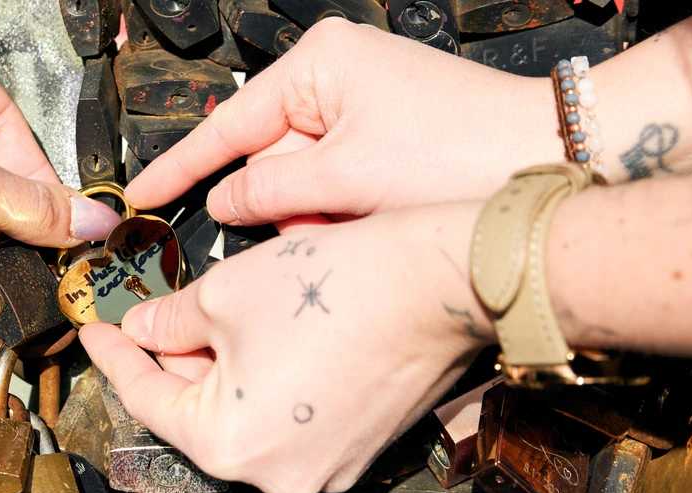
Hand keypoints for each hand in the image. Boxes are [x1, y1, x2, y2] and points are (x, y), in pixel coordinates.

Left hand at [80, 200, 493, 492]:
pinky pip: (289, 418)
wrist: (441, 282)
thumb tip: (145, 326)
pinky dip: (268, 380)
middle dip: (175, 359)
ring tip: (220, 312)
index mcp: (230, 445)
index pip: (148, 399)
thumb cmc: (341, 288)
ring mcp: (322, 469)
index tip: (98, 332)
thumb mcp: (225, 292)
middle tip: (157, 311)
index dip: (116, 355)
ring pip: (245, 415)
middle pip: (199, 413)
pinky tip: (269, 334)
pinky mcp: (354, 449)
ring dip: (225, 367)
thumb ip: (169, 319)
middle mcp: (276, 476)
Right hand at [124, 17, 564, 225]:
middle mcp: (337, 80)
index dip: (181, 167)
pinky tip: (377, 224)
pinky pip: (339, 188)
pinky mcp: (386, 141)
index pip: (228, 125)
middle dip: (288, 207)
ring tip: (363, 225)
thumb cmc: (458, 151)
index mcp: (319, 67)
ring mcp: (363, 110)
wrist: (549, 158)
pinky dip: (347, 216)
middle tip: (318, 227)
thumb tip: (223, 205)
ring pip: (306, 184)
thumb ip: (269, 192)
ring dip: (320, 218)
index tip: (142, 195)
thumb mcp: (345, 178)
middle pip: (272, 161)